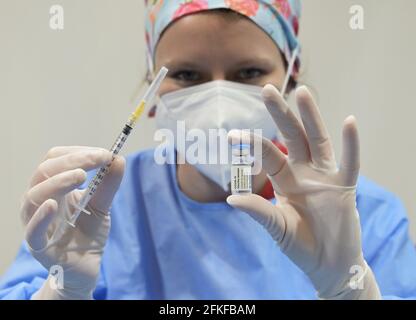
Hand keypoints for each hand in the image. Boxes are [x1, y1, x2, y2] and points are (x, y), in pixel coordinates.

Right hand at [20, 146, 124, 298]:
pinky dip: (40, 216)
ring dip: (57, 182)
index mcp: (54, 187)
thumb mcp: (102, 204)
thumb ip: (108, 184)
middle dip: (72, 161)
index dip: (77, 153)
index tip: (104, 154)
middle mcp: (41, 200)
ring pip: (34, 196)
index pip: (55, 160)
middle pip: (44, 172)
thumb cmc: (89, 232)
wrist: (87, 265)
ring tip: (80, 176)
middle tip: (98, 159)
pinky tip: (53, 205)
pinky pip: (32, 230)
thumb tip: (119, 159)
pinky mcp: (38, 245)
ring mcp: (36, 222)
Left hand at [227, 85, 380, 298]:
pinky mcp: (345, 188)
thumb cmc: (299, 244)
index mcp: (285, 180)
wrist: (327, 265)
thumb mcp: (275, 227)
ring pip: (318, 141)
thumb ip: (258, 211)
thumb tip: (230, 198)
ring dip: (311, 117)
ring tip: (302, 92)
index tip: (232, 134)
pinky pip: (350, 163)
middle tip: (267, 89)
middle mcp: (304, 172)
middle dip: (281, 114)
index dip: (253, 144)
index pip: (269, 155)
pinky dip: (351, 144)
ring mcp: (325, 177)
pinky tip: (349, 122)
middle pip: (293, 137)